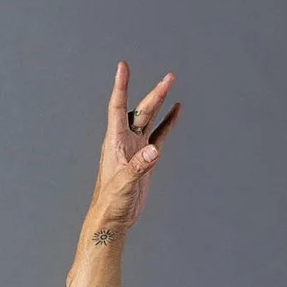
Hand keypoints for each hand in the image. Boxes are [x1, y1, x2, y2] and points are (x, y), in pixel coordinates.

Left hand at [90, 61, 178, 240]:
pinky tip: (176, 111)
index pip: (117, 107)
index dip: (120, 86)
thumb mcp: (124, 184)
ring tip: (171, 85)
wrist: (112, 220)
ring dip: (160, 103)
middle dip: (155, 93)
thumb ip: (139, 166)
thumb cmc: (111, 203)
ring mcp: (135, 148)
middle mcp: (124, 141)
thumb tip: (154, 150)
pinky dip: (167, 123)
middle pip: (140, 110)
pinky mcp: (144, 159)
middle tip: (170, 78)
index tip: (123, 66)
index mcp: (115, 142)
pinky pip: (158, 135)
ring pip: (149, 119)